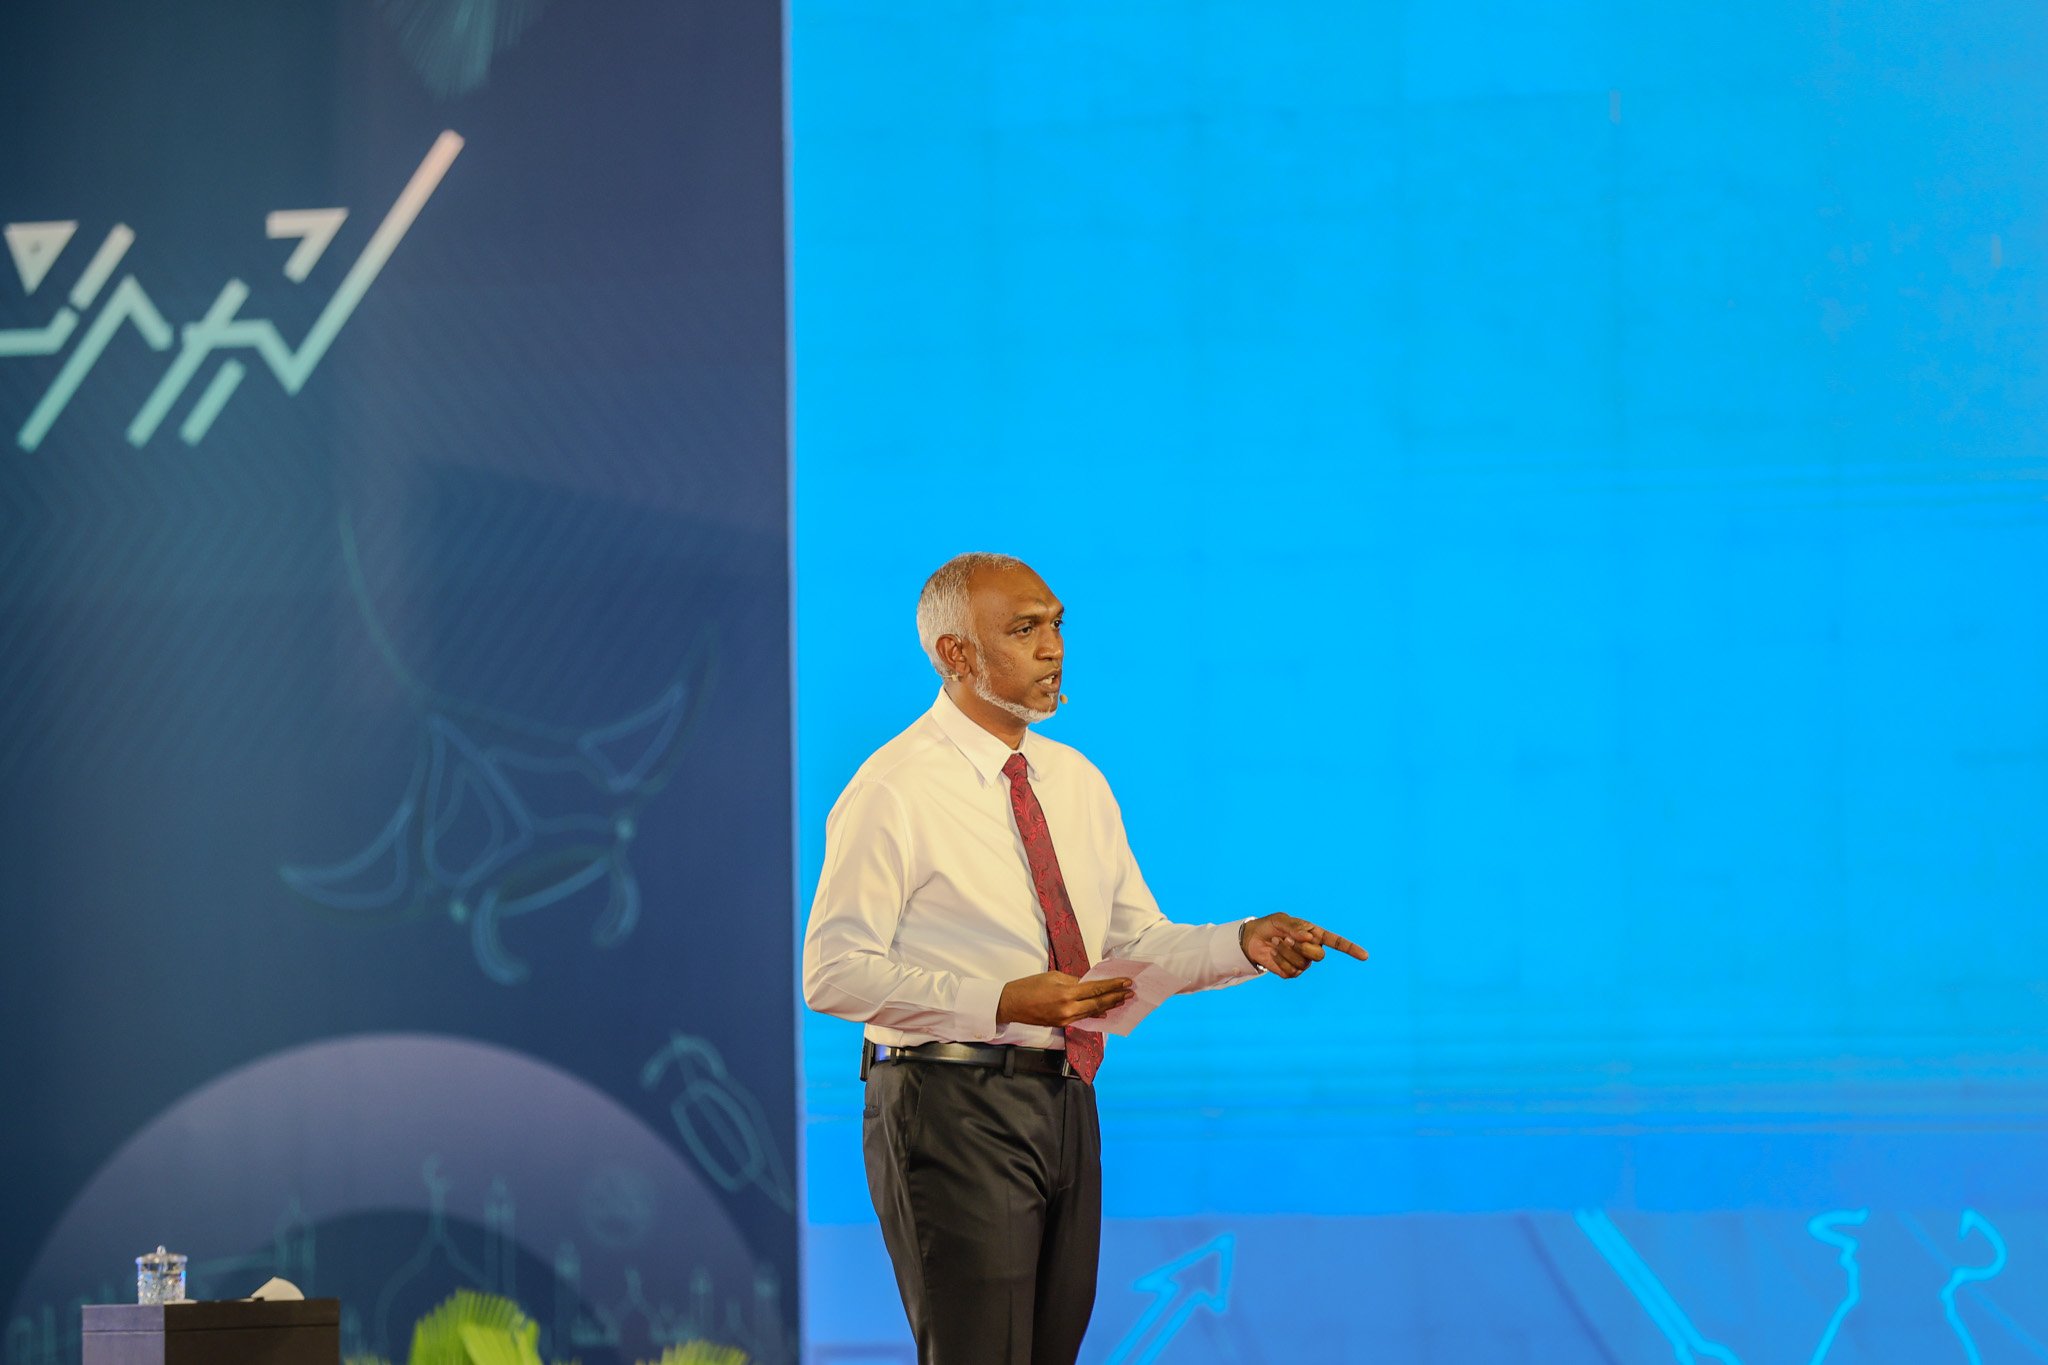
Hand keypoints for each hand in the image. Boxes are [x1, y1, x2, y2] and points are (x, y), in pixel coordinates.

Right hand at [996, 971, 1132, 1027]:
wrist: (1011, 1004)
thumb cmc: (1030, 986)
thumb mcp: (1053, 976)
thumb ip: (1074, 981)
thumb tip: (1089, 984)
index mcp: (1067, 993)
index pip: (1096, 989)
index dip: (1113, 985)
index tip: (1127, 982)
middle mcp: (1069, 1009)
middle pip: (1099, 1003)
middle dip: (1116, 997)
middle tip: (1130, 992)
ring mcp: (1066, 1019)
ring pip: (1093, 1012)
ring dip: (1109, 1006)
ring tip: (1122, 1000)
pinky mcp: (1062, 1024)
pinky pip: (1083, 1018)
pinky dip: (1095, 1014)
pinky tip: (1105, 1011)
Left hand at [1239, 913, 1367, 978]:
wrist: (1254, 938)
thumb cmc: (1271, 926)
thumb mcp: (1281, 920)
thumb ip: (1295, 927)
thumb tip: (1308, 937)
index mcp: (1315, 935)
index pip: (1336, 943)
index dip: (1351, 949)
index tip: (1365, 956)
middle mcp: (1312, 950)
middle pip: (1319, 956)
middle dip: (1303, 947)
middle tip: (1287, 938)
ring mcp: (1303, 963)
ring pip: (1303, 963)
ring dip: (1287, 951)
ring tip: (1276, 942)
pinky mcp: (1290, 973)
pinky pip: (1290, 971)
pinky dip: (1280, 960)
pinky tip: (1273, 952)